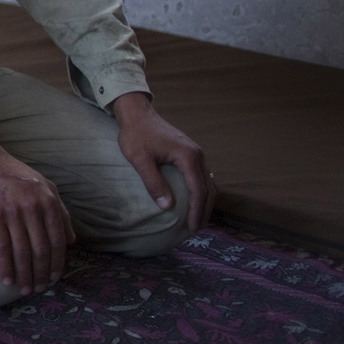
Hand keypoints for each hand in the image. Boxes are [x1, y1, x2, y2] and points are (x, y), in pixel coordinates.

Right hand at [0, 135, 75, 295]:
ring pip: (22, 251)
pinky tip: (6, 279)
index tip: (55, 278)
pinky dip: (5, 266)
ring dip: (24, 274)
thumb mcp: (45, 186)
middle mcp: (33, 207)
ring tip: (24, 289)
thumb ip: (60, 212)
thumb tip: (71, 241)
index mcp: (48, 201)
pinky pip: (2, 246)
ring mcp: (13, 211)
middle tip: (40, 289)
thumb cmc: (14, 174)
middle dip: (41, 274)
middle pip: (40, 249)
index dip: (57, 263)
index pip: (57, 240)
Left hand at [110, 92, 213, 233]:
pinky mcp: (191, 153)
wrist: (137, 113)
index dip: (196, 211)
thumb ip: (153, 183)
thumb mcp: (140, 159)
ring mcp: (196, 153)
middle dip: (204, 210)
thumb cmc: (135, 135)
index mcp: (188, 156)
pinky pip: (202, 176)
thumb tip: (167, 207)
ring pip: (208, 182)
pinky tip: (193, 201)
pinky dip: (201, 191)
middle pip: (208, 188)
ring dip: (204, 202)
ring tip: (196, 219)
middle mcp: (197, 155)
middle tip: (196, 229)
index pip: (198, 190)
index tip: (192, 228)